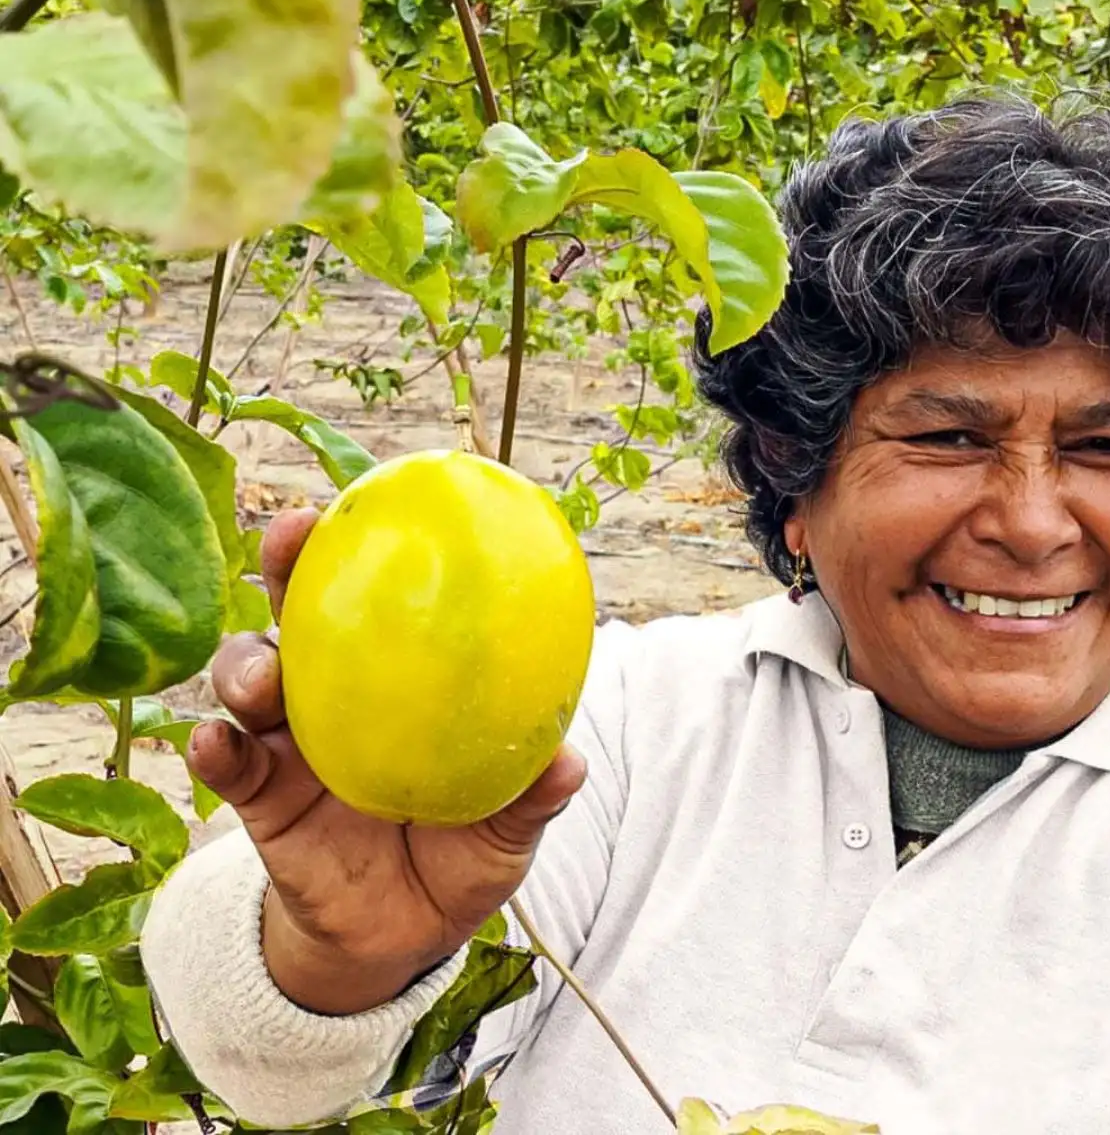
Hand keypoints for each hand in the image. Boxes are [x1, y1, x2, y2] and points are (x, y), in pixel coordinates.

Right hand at [189, 508, 587, 1014]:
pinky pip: (226, 763)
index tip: (379, 499)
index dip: (376, 546)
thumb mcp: (508, 830)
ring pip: (250, 677)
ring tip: (259, 679)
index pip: (386, 600)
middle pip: (302, 611)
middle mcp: (339, 694)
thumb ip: (530, 796)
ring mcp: (290, 741)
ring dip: (246, 665)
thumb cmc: (465, 856)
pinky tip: (212, 743)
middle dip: (289, 565)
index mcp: (403, 683)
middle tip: (291, 539)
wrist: (405, 939)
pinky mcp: (258, 796)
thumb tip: (568, 764)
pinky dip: (213, 748)